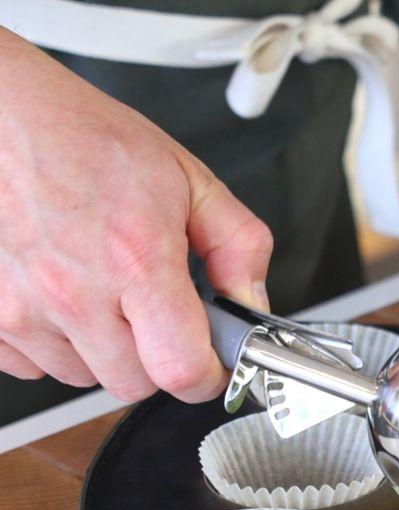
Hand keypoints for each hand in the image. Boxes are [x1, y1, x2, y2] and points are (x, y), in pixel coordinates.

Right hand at [0, 28, 272, 403]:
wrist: (4, 113)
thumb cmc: (87, 139)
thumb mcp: (190, 181)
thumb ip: (238, 247)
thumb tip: (252, 302)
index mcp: (135, 259)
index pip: (180, 371)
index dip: (207, 375)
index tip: (212, 361)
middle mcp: (75, 292)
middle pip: (136, 383)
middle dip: (158, 358)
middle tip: (157, 312)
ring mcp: (22, 307)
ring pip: (85, 377)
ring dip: (104, 350)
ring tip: (104, 292)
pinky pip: (35, 366)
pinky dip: (56, 344)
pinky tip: (65, 297)